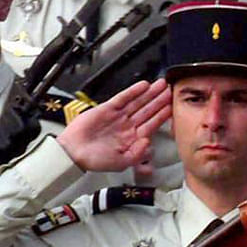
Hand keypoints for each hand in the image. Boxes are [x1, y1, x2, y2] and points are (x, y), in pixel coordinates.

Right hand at [55, 79, 169, 172]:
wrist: (73, 154)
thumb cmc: (95, 160)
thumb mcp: (121, 163)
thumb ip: (138, 155)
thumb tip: (149, 142)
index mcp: (133, 138)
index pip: (152, 123)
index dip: (163, 114)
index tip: (174, 106)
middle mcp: (127, 125)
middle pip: (148, 110)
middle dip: (160, 99)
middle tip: (171, 89)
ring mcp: (118, 116)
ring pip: (138, 102)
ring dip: (150, 93)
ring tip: (161, 84)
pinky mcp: (106, 109)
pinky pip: (122, 98)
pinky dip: (133, 91)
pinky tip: (143, 85)